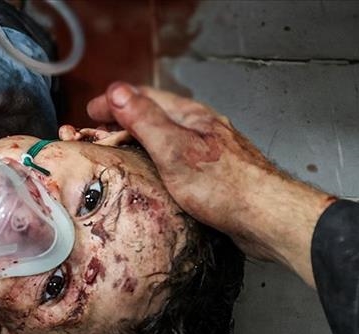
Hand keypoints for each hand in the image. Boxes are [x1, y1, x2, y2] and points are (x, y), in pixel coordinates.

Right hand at [87, 83, 335, 285]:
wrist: (267, 217)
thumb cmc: (224, 186)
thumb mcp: (173, 150)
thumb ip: (145, 120)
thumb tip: (118, 91)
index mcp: (190, 117)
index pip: (144, 97)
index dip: (114, 101)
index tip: (91, 111)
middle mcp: (202, 128)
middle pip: (157, 113)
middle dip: (125, 117)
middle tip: (100, 128)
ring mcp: (211, 149)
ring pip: (169, 134)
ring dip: (142, 135)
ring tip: (122, 146)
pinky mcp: (217, 172)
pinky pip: (179, 155)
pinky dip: (158, 155)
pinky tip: (157, 170)